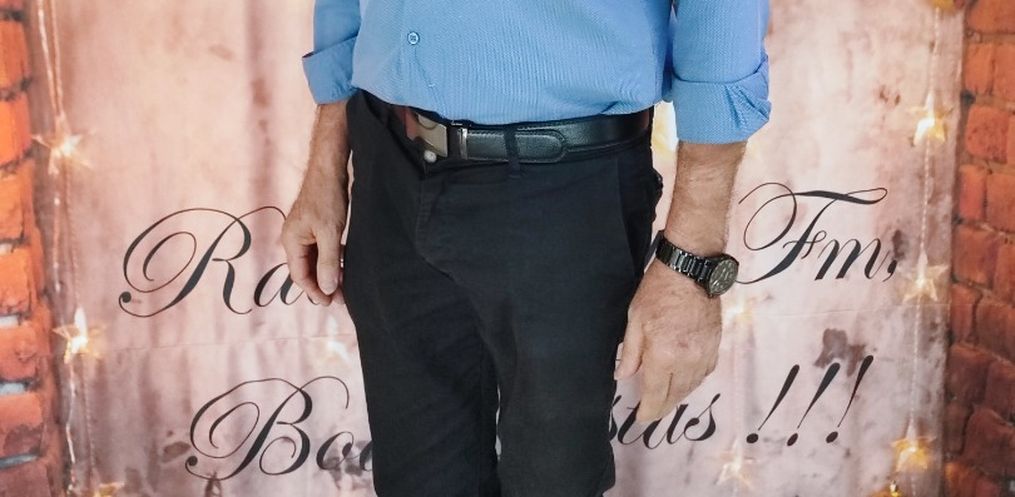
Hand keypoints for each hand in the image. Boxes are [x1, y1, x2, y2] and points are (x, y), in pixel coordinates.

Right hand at [280, 100, 351, 305]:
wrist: (329, 169)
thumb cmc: (327, 198)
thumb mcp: (330, 233)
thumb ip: (328, 262)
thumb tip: (327, 288)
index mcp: (291, 241)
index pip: (300, 275)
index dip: (315, 291)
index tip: (330, 303)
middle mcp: (294, 238)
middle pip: (307, 270)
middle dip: (323, 285)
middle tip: (342, 299)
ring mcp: (304, 232)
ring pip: (316, 260)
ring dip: (329, 273)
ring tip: (345, 286)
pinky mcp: (316, 226)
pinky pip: (322, 250)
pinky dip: (333, 260)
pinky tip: (345, 265)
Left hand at [614, 258, 721, 422]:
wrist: (692, 269)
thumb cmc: (658, 291)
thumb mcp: (635, 320)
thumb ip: (630, 353)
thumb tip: (623, 376)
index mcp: (665, 355)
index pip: (656, 393)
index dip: (648, 410)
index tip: (641, 417)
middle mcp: (688, 360)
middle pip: (676, 395)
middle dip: (662, 407)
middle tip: (651, 413)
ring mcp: (705, 354)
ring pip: (692, 386)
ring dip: (678, 396)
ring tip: (665, 400)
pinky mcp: (716, 346)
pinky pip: (705, 373)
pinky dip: (693, 382)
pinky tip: (685, 382)